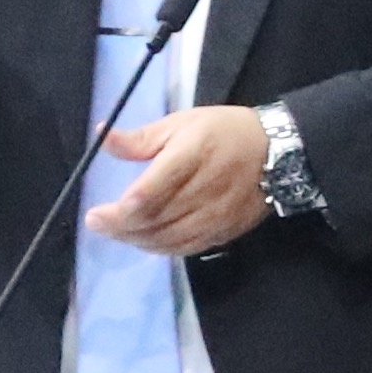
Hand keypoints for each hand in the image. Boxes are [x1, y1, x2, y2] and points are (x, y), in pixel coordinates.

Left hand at [85, 103, 269, 258]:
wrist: (276, 152)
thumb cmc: (222, 132)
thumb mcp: (180, 123)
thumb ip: (140, 138)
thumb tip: (102, 137)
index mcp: (190, 158)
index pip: (148, 195)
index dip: (119, 211)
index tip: (95, 213)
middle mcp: (202, 192)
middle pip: (153, 222)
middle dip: (120, 228)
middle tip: (97, 223)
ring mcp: (214, 217)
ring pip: (166, 240)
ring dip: (136, 240)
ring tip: (117, 231)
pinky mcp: (223, 232)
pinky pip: (184, 248)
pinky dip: (159, 248)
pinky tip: (144, 240)